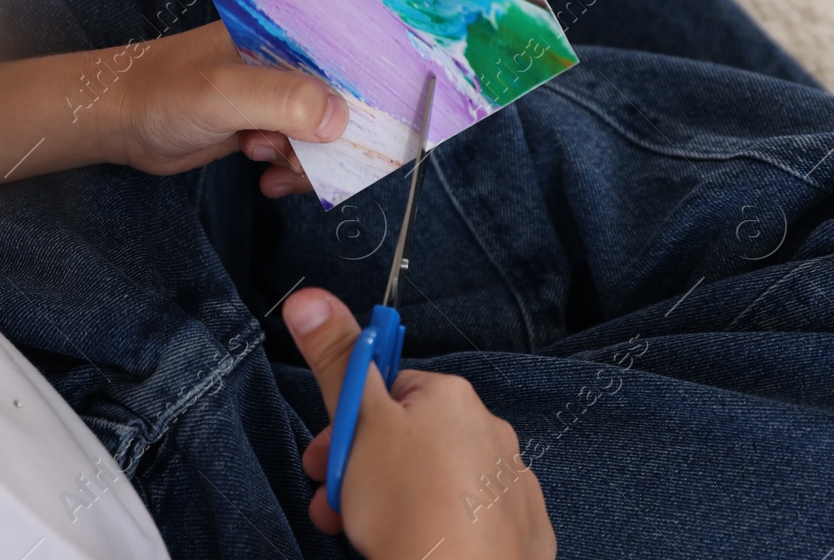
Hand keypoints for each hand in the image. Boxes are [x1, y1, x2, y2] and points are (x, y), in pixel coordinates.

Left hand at [107, 21, 347, 195]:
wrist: (119, 120)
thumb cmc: (161, 92)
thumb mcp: (223, 92)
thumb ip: (281, 100)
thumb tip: (339, 118)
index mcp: (287, 34)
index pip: (351, 57)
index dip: (370, 95)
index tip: (375, 134)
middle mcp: (288, 61)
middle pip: (346, 102)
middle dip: (330, 141)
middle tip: (292, 153)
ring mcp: (276, 95)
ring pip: (325, 136)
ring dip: (306, 160)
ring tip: (264, 159)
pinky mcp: (264, 124)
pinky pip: (300, 152)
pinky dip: (291, 171)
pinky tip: (266, 179)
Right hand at [283, 288, 556, 559]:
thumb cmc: (411, 509)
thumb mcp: (358, 423)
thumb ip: (336, 357)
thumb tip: (311, 298)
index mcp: (450, 396)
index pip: (386, 390)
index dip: (345, 425)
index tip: (324, 459)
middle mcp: (488, 430)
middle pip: (407, 439)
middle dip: (362, 468)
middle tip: (334, 502)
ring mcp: (510, 483)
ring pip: (436, 481)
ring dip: (393, 500)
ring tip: (364, 531)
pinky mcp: (522, 530)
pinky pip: (470, 517)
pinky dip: (441, 527)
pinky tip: (418, 546)